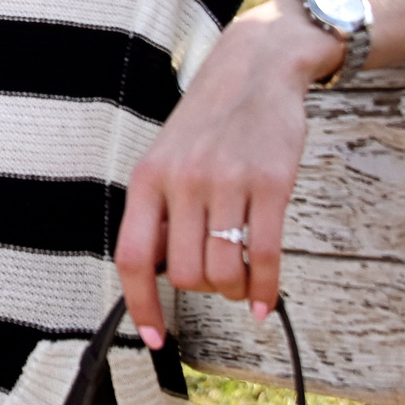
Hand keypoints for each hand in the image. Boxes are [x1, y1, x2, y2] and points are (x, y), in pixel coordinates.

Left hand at [113, 1, 338, 348]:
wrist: (255, 68)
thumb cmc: (208, 122)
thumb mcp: (167, 158)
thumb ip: (160, 211)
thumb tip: (160, 274)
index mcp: (147, 178)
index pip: (133, 257)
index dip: (141, 304)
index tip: (157, 336)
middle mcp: (182, 181)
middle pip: (185, 274)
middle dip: (202, 292)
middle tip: (216, 280)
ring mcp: (227, 181)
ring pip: (224, 272)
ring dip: (234, 291)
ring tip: (241, 281)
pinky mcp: (271, 182)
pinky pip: (264, 255)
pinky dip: (265, 290)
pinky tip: (265, 302)